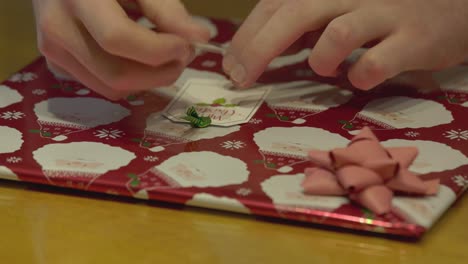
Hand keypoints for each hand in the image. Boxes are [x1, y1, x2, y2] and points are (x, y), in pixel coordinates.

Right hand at [33, 0, 209, 99]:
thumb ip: (166, 8)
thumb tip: (200, 38)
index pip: (118, 39)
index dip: (159, 49)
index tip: (186, 45)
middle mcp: (57, 30)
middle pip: (117, 75)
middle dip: (160, 73)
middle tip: (184, 53)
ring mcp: (53, 52)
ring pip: (111, 88)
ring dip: (148, 80)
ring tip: (165, 54)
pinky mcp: (57, 65)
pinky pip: (102, 85)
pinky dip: (130, 78)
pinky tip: (140, 57)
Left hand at [223, 0, 467, 89]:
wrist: (451, 5)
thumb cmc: (386, 8)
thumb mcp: (340, 5)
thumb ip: (305, 20)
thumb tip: (259, 47)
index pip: (276, 3)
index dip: (247, 35)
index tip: (231, 65)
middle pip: (295, 13)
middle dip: (259, 48)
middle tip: (241, 77)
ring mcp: (385, 13)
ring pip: (337, 33)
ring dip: (319, 58)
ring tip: (321, 68)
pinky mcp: (414, 39)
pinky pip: (377, 62)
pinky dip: (362, 76)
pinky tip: (361, 79)